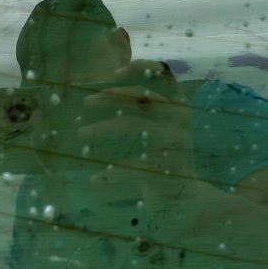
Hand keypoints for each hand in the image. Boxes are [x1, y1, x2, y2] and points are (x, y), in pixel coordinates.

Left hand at [76, 61, 199, 214]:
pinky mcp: (167, 169)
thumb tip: (98, 90)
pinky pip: (131, 167)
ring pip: (131, 124)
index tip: (114, 73)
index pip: (165, 75)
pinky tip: (95, 181)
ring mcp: (176, 143)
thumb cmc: (164, 160)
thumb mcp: (158, 131)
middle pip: (141, 97)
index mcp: (179, 106)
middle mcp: (180, 119)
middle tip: (85, 102)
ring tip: (80, 133)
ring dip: (101, 127)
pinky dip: (110, 175)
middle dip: (109, 96)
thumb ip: (140, 110)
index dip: (141, 67)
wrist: (187, 201)